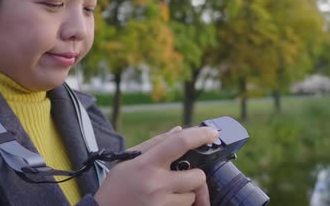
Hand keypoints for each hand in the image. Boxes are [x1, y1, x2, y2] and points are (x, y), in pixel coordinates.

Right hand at [94, 127, 218, 205]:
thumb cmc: (117, 185)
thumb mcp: (130, 159)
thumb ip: (155, 144)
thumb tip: (180, 131)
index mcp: (146, 163)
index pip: (178, 143)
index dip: (199, 136)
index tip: (213, 133)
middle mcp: (155, 184)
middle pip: (197, 176)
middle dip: (195, 175)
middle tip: (183, 175)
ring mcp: (160, 204)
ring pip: (192, 196)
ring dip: (185, 193)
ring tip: (166, 192)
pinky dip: (179, 204)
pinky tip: (164, 201)